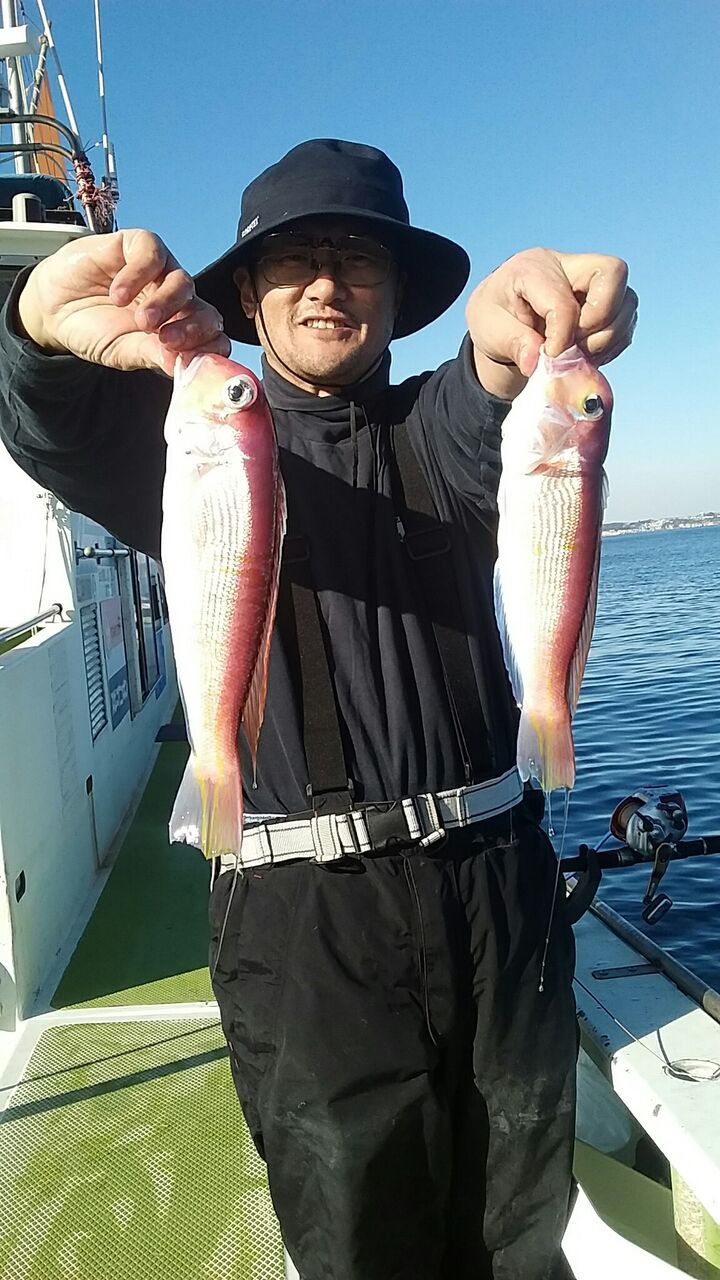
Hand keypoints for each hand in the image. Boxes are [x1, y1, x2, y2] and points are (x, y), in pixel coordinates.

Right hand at [17, 228, 229, 376]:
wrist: (54, 306)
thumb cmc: (93, 329)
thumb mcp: (122, 351)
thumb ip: (151, 355)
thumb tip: (179, 365)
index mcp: (179, 328)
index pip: (211, 337)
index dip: (208, 348)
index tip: (191, 361)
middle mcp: (176, 300)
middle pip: (205, 310)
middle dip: (193, 328)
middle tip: (167, 340)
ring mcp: (160, 272)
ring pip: (183, 282)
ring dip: (166, 303)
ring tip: (141, 320)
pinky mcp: (138, 246)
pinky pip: (152, 254)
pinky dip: (138, 275)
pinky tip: (118, 294)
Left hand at [467, 248, 637, 398]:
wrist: (502, 322)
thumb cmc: (494, 319)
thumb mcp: (489, 330)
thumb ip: (513, 343)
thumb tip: (535, 362)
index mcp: (534, 267)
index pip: (563, 299)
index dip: (562, 335)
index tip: (549, 356)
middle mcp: (569, 266)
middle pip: (613, 273)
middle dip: (600, 318)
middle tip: (575, 345)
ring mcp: (591, 283)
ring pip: (627, 300)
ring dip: (608, 336)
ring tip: (579, 353)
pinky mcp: (606, 302)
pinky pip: (627, 322)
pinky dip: (613, 344)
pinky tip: (587, 354)